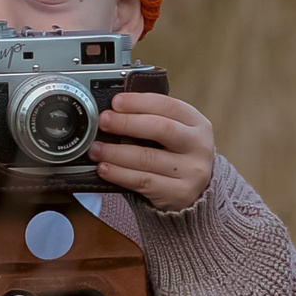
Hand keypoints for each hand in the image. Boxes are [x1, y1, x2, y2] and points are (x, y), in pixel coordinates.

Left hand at [93, 92, 214, 210]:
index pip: (168, 106)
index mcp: (197, 123)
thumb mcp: (175, 133)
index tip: (116, 102)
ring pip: (148, 157)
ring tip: (96, 149)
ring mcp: (192, 171)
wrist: (197, 193)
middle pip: (161, 129)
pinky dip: (119, 174)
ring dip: (116, 152)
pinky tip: (104, 168)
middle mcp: (199, 146)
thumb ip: (152, 119)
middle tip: (104, 121)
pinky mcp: (179, 193)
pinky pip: (143, 181)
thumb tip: (114, 110)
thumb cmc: (177, 157)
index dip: (140, 102)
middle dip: (127, 123)